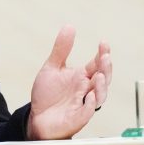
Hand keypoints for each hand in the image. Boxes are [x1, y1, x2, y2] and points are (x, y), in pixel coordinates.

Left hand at [26, 25, 111, 139]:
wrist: (36, 117)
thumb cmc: (48, 95)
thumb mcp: (52, 68)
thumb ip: (61, 49)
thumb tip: (69, 26)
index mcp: (82, 77)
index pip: (97, 64)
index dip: (102, 54)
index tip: (103, 43)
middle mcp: (86, 89)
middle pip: (103, 78)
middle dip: (106, 68)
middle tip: (105, 57)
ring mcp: (83, 104)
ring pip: (100, 96)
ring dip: (101, 86)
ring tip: (99, 76)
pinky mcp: (77, 118)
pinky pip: (88, 112)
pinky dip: (90, 105)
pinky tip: (89, 96)